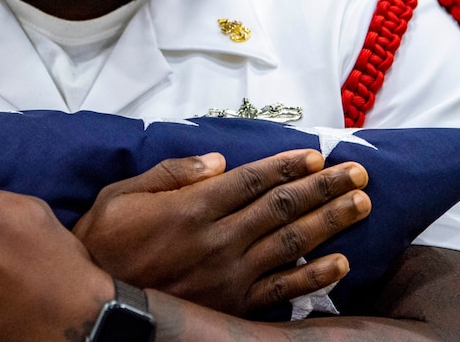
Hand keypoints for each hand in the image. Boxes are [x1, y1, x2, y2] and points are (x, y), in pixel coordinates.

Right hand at [71, 150, 370, 316]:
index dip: (287, 166)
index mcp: (191, 208)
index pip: (251, 181)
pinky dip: (314, 278)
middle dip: (323, 188)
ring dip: (330, 223)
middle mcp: (218, 239)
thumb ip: (171, 174)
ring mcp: (229, 275)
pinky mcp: (234, 304)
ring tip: (360, 205)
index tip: (316, 155)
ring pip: (291, 244)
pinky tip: (340, 264)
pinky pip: (282, 290)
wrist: (98, 304)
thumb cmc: (106, 242)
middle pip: (281, 207)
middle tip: (357, 173)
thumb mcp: (122, 195)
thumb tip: (217, 161)